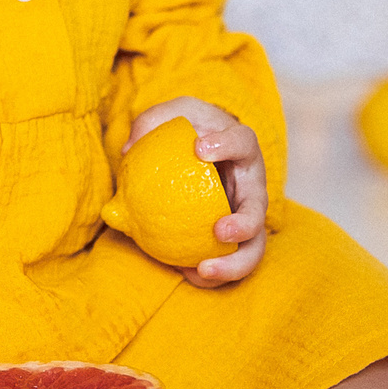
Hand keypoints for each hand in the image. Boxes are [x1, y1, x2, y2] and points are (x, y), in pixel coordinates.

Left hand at [126, 97, 267, 287]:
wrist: (205, 149)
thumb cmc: (188, 130)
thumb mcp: (172, 115)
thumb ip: (151, 123)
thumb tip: (128, 150)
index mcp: (240, 149)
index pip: (243, 141)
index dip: (227, 145)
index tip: (200, 148)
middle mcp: (251, 186)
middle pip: (259, 208)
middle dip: (245, 224)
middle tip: (219, 232)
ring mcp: (245, 216)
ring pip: (252, 247)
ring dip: (233, 264)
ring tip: (203, 269)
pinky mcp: (233, 240)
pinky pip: (228, 261)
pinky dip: (212, 273)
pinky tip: (186, 274)